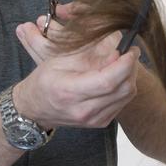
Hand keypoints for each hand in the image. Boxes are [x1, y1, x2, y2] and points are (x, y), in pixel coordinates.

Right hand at [13, 17, 138, 128]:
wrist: (35, 109)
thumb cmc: (45, 80)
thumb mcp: (60, 59)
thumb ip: (89, 53)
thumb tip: (116, 43)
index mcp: (70, 92)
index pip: (107, 81)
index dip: (124, 64)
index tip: (130, 49)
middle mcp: (84, 110)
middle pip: (122, 89)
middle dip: (131, 67)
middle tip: (129, 51)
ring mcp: (94, 120)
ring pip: (126, 96)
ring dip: (130, 76)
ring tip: (123, 62)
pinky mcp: (101, 122)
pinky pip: (122, 102)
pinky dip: (124, 87)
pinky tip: (117, 76)